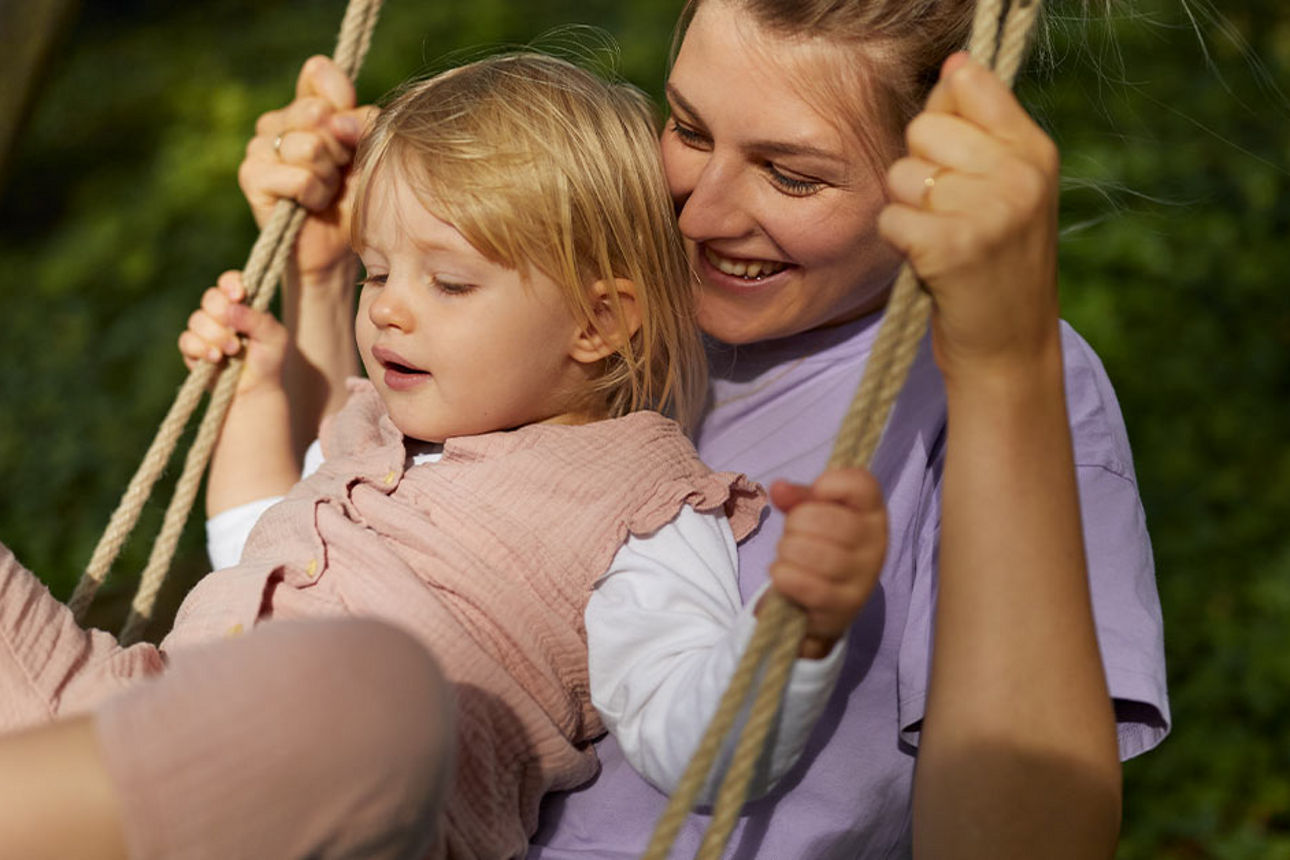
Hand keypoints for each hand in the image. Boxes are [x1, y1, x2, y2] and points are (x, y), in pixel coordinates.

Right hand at [178, 271, 289, 396]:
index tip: (239, 296)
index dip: (230, 284)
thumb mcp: (274, 337)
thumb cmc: (269, 359)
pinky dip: (200, 348)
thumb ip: (257, 320)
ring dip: (215, 335)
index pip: (230, 281)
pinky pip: (186, 340)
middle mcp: (221, 313)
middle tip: (236, 333)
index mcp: (242, 303)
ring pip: (197, 320)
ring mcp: (205, 330)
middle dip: (221, 314)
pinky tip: (216, 358)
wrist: (256, 389)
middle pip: (210, 298)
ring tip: (232, 350)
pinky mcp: (192, 349)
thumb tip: (231, 307)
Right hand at [239, 55, 377, 281]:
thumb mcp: (370, 150)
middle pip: (318, 112)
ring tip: (325, 191)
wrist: (338, 248)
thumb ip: (362, 119)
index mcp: (304, 106)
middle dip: (340, 149)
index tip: (351, 134)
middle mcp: (276, 121)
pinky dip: (315, 195)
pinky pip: (298, 177)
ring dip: (328, 177)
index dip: (343, 101)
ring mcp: (259, 147)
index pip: (319, 73)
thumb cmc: (354, 198)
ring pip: (308, 146)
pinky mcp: (251, 176)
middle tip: (338, 172)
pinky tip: (311, 205)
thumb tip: (336, 119)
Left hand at [767, 468, 886, 659]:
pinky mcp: (845, 606)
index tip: (815, 496)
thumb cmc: (820, 547)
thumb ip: (797, 498)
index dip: (828, 484)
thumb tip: (779, 488)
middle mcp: (876, 544)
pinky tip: (785, 576)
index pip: (861, 483)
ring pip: (811, 552)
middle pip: (824, 519)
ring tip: (788, 556)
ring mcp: (863, 577)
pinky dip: (784, 576)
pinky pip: (805, 584)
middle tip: (793, 535)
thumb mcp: (813, 515)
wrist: (826, 603)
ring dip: (787, 552)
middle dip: (795, 525)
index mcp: (873, 513)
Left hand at [878, 53, 1061, 386]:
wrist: (1011, 348)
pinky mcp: (951, 248)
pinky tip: (927, 262)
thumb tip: (952, 66)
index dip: (943, 117)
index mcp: (1034, 151)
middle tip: (948, 214)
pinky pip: (890, 218)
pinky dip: (898, 243)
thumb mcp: (1010, 190)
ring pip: (901, 174)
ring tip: (941, 239)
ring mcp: (988, 211)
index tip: (954, 157)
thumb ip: (981, 129)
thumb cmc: (998, 264)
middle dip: (919, 169)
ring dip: (907, 210)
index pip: (968, 84)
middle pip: (923, 127)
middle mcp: (1018, 174)